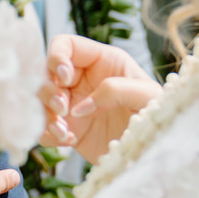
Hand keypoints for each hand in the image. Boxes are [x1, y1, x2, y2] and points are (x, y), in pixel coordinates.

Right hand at [41, 35, 160, 163]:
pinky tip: (69, 140)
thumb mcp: (146, 96)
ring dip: (45, 114)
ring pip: (39, 100)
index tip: (64, 78)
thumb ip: (114, 90)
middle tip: (63, 109)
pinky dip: (48, 134)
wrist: (155, 152)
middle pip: (45, 73)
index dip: (57, 57)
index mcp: (101, 61)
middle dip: (48, 91)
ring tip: (63, 130)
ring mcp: (72, 105)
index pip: (65, 45)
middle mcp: (82, 80)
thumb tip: (79, 107)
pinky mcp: (68, 128)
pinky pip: (43, 127)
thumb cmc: (159, 117)